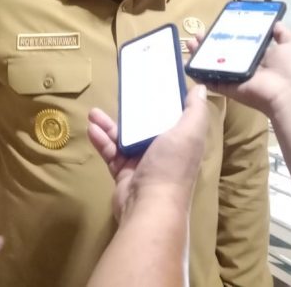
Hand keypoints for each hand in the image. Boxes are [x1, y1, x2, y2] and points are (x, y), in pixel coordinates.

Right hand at [87, 85, 208, 221]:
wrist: (148, 207)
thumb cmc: (170, 166)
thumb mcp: (189, 133)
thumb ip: (194, 111)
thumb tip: (199, 88)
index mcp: (181, 141)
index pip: (173, 117)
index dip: (163, 101)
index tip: (151, 82)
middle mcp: (163, 151)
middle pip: (145, 126)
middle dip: (131, 112)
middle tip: (117, 98)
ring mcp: (141, 162)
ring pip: (124, 138)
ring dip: (109, 125)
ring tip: (93, 112)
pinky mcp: (124, 172)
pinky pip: (111, 152)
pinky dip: (101, 141)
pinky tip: (91, 129)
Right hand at [187, 22, 290, 117]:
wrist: (290, 93)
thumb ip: (282, 34)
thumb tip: (275, 22)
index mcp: (261, 56)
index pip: (241, 43)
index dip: (228, 34)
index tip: (218, 25)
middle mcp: (246, 66)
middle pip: (223, 52)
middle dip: (209, 42)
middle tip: (198, 33)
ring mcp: (235, 77)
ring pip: (213, 64)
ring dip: (200, 54)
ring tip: (190, 42)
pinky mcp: (228, 87)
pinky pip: (210, 80)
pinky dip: (198, 73)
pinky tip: (187, 62)